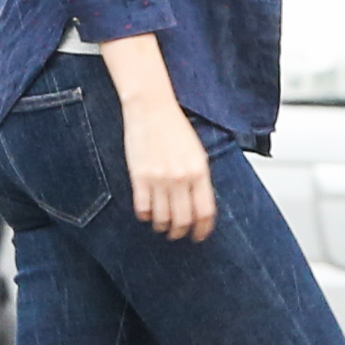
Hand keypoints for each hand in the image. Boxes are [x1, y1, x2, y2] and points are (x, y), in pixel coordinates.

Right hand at [119, 81, 216, 242]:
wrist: (151, 108)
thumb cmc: (174, 127)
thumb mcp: (197, 152)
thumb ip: (199, 178)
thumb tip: (199, 204)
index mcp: (199, 171)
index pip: (205, 212)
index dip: (203, 229)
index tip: (199, 235)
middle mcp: (181, 177)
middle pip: (184, 220)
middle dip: (181, 232)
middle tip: (178, 234)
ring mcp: (159, 179)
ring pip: (163, 218)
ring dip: (162, 226)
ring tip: (162, 225)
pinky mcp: (139, 177)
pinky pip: (143, 208)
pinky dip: (145, 215)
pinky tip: (147, 212)